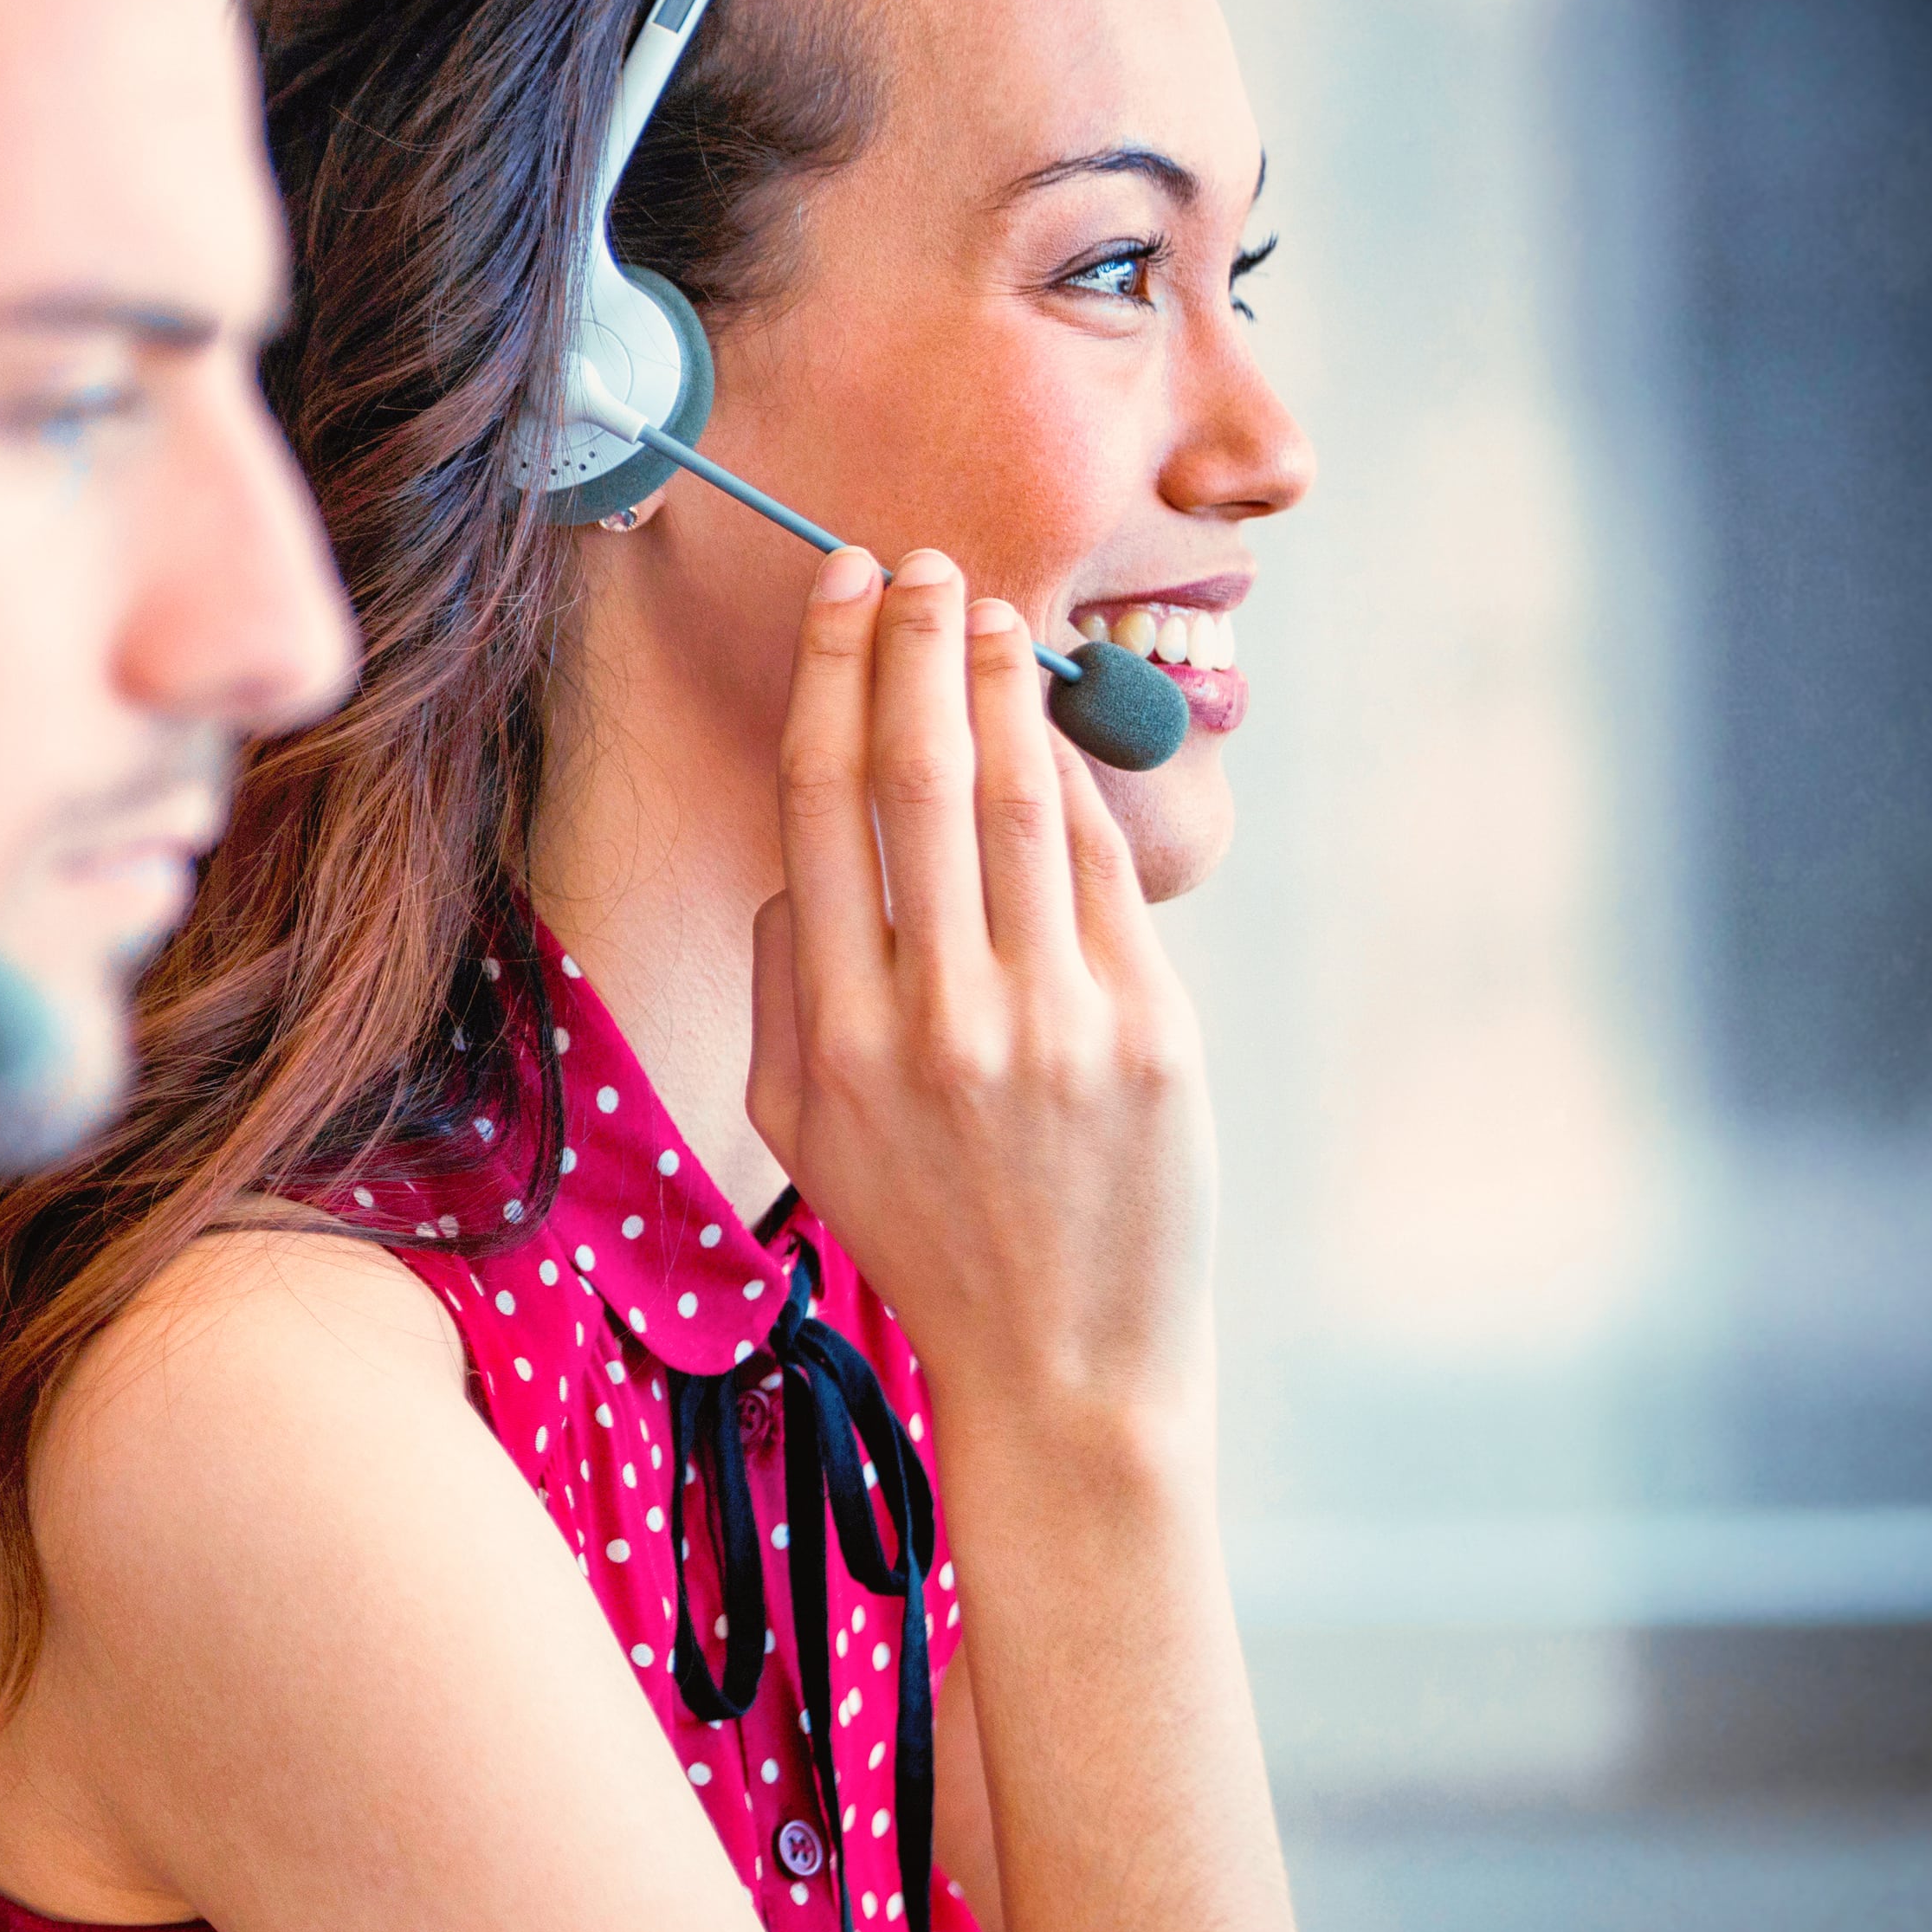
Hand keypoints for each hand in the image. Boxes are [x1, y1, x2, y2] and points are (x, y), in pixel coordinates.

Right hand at [746, 546, 1212, 1464]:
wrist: (1064, 1367)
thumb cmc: (922, 1236)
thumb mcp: (800, 1130)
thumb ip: (782, 987)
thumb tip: (802, 861)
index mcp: (834, 1038)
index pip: (825, 807)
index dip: (835, 679)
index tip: (844, 594)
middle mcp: (937, 1021)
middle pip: (918, 779)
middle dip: (914, 647)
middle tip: (915, 564)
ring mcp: (1052, 1027)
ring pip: (1021, 805)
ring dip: (1003, 687)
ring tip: (989, 616)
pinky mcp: (1149, 1036)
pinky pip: (1103, 878)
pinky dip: (1078, 786)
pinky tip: (1057, 728)